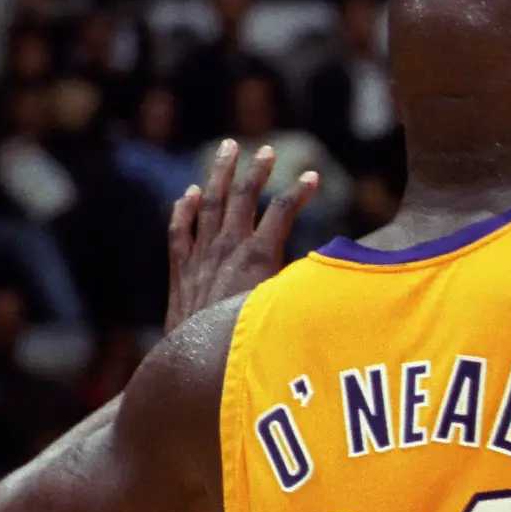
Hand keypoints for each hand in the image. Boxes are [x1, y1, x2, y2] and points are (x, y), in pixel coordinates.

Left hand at [167, 139, 319, 331]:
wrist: (199, 363)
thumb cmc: (250, 341)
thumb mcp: (284, 309)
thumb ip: (301, 284)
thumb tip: (331, 268)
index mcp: (259, 256)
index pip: (283, 211)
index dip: (300, 191)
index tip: (314, 176)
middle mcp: (228, 249)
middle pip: (244, 196)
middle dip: (258, 170)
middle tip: (266, 150)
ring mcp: (201, 256)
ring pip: (210, 203)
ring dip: (220, 173)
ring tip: (228, 148)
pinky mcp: (181, 270)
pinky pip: (180, 230)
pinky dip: (185, 209)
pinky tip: (190, 193)